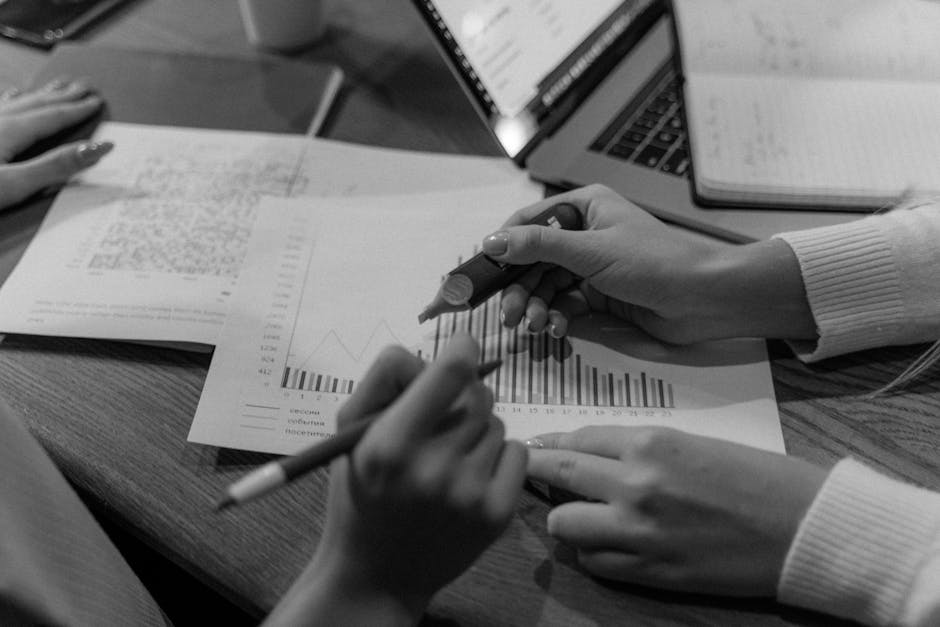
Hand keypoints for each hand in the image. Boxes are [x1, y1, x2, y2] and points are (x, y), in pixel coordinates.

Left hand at [0, 78, 110, 208]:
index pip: (53, 117)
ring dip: (42, 95)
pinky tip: (15, 95)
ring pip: (19, 103)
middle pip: (37, 104)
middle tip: (84, 86)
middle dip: (64, 96)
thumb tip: (98, 148)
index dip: (77, 109)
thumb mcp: (17, 184)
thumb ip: (57, 166)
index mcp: (10, 131)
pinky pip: (1, 108)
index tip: (96, 101)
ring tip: (58, 86)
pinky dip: (13, 101)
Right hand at [268, 335, 527, 625]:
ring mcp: (470, 494)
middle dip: (462, 396)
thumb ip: (384, 383)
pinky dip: (498, 456)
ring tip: (448, 458)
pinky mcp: (497, 514)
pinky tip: (470, 477)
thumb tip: (436, 352)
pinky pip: (516, 451)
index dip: (461, 349)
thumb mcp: (350, 436)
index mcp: (390, 444)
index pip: (451, 370)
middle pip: (478, 393)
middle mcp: (433, 468)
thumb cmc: (361, 494)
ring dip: (477, 430)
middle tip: (441, 420)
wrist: (376, 575)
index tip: (460, 350)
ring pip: (496, 422)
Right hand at [481, 184, 815, 343]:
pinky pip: (564, 303)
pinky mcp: (600, 295)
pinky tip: (559, 329)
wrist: (705, 299)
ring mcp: (592, 266)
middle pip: (533, 260)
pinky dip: (558, 317)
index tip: (481, 274)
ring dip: (537, 306)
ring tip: (535, 326)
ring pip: (546, 285)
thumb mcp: (591, 251)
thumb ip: (539, 246)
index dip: (502, 247)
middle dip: (521, 288)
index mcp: (583, 207)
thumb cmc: (654, 262)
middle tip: (510, 317)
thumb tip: (492, 242)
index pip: (527, 222)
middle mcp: (584, 233)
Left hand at [526, 426, 827, 595]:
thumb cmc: (758, 477)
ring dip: (568, 517)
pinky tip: (611, 544)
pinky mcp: (649, 571)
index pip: (577, 438)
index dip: (553, 442)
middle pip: (557, 473)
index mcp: (651, 443)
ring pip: (563, 523)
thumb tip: (591, 454)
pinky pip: (594, 562)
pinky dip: (594, 553)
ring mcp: (638, 532)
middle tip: (533, 471)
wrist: (804, 527)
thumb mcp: (693, 443)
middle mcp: (635, 484)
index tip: (537, 445)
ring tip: (584, 515)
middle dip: (540, 470)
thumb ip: (639, 450)